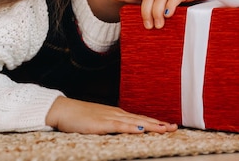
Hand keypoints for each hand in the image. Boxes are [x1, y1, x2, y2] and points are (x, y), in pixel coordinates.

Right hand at [45, 96, 177, 133]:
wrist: (64, 110)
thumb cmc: (80, 116)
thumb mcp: (100, 121)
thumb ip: (113, 125)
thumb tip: (125, 129)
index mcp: (117, 114)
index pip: (140, 119)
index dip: (155, 123)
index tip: (169, 126)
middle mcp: (117, 114)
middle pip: (142, 119)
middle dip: (159, 124)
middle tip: (174, 128)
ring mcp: (109, 118)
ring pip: (134, 122)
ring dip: (150, 125)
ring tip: (164, 129)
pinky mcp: (101, 124)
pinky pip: (118, 126)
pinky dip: (131, 128)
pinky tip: (140, 129)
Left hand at [139, 0, 217, 28]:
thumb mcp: (182, 1)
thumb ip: (173, 8)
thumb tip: (164, 25)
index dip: (139, 6)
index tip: (139, 17)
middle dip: (146, 12)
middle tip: (149, 26)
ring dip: (156, 12)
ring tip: (159, 25)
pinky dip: (170, 5)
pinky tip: (169, 15)